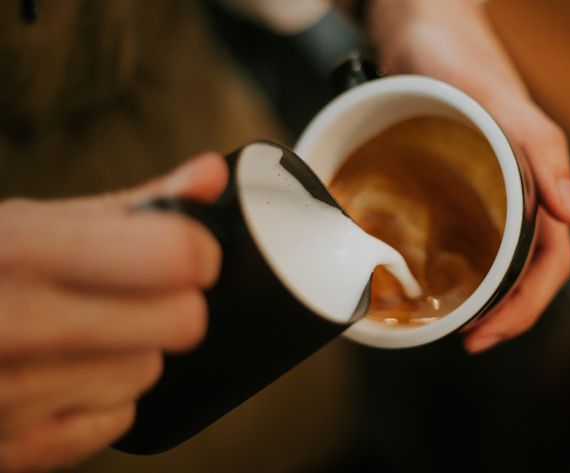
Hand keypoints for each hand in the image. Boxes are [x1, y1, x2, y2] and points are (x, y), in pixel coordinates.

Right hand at [0, 153, 226, 471]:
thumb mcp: (35, 223)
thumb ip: (136, 203)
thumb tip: (212, 176)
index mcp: (24, 252)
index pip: (175, 257)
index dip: (197, 253)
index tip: (186, 253)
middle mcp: (15, 325)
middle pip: (181, 323)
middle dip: (168, 304)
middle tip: (132, 294)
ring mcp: (10, 396)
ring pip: (150, 371)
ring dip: (130, 353)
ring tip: (76, 334)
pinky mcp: (15, 450)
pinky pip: (118, 419)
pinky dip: (100, 399)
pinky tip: (59, 374)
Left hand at [367, 0, 569, 352]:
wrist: (419, 25)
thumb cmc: (459, 58)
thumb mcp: (501, 102)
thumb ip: (541, 151)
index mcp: (537, 179)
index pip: (550, 261)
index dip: (526, 305)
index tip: (488, 333)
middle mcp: (519, 190)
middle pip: (529, 269)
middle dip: (507, 313)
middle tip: (468, 339)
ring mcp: (491, 187)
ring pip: (502, 256)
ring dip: (489, 296)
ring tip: (458, 320)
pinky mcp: (463, 180)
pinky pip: (472, 230)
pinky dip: (464, 263)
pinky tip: (439, 275)